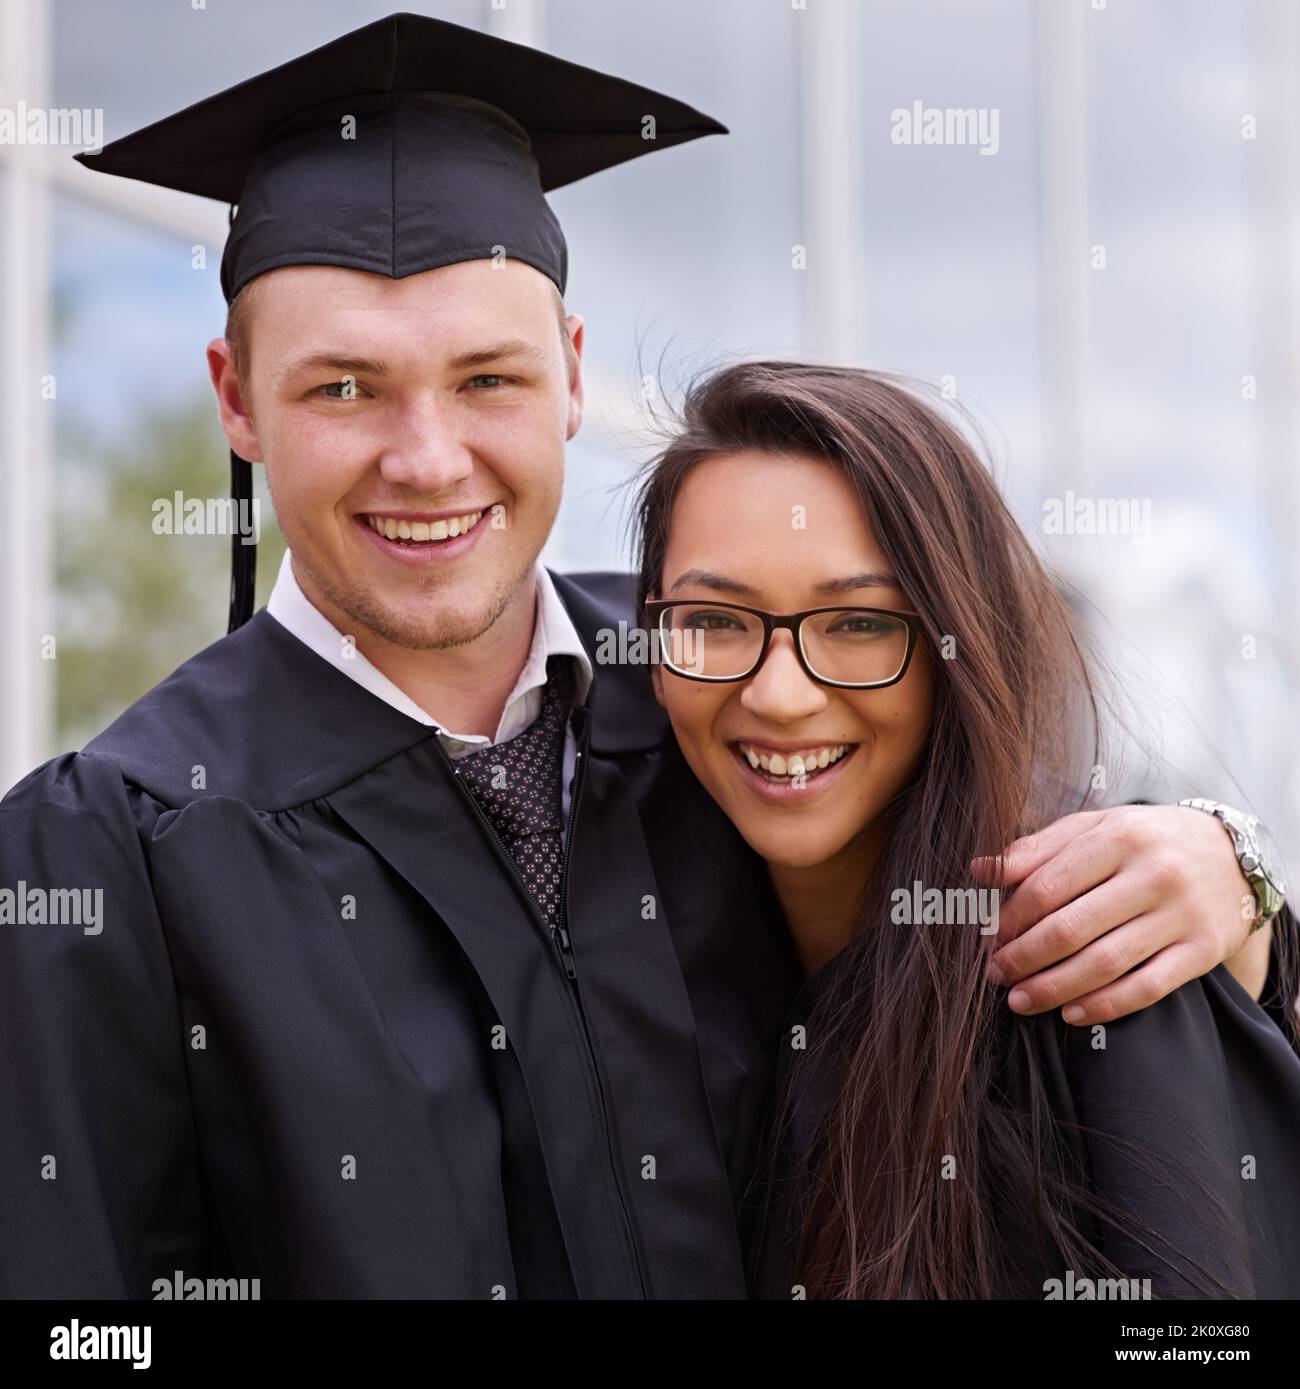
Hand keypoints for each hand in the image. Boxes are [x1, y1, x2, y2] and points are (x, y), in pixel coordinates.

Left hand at [972, 805, 1257, 1025]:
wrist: (1234, 856)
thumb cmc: (1147, 840)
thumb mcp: (1096, 827)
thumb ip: (1038, 848)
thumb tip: (979, 870)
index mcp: (1118, 838)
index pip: (1047, 885)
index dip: (1010, 918)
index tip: (987, 937)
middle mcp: (1153, 875)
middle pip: (1071, 928)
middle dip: (1023, 958)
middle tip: (995, 973)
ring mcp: (1180, 915)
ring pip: (1105, 963)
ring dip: (1053, 988)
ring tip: (1019, 1000)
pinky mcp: (1202, 951)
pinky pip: (1146, 988)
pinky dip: (1104, 1005)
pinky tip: (1071, 1014)